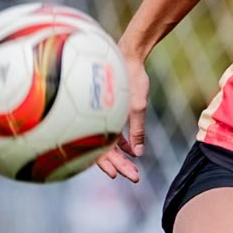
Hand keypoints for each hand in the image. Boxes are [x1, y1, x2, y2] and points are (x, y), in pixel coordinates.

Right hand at [96, 48, 150, 182]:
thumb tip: (138, 153)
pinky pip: (109, 133)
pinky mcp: (107, 112)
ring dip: (120, 156)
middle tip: (133, 177)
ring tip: (133, 169)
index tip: (116, 176)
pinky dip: (119, 142)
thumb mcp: (137, 105)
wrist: (127, 54)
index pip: (96, 149)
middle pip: (101, 150)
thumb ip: (137, 129)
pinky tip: (131, 151)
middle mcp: (93, 118)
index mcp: (96, 118)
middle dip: (118, 165)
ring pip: (106, 143)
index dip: (106, 164)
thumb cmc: (130, 77)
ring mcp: (100, 116)